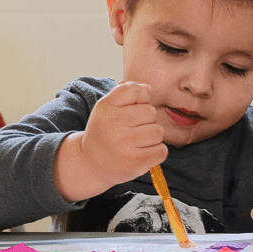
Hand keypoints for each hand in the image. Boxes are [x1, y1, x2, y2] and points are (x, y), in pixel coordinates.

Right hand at [56, 81, 166, 201]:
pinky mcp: (135, 162)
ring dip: (152, 137)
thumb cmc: (106, 131)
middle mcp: (113, 124)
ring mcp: (124, 144)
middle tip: (131, 130)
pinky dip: (156, 152)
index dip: (140, 98)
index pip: (135, 90)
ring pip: (158, 132)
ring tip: (135, 142)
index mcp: (105, 107)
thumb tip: (148, 88)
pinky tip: (141, 153)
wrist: (90, 163)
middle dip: (146, 120)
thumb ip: (127, 93)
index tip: (131, 108)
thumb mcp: (108, 108)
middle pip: (151, 112)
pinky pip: (162, 150)